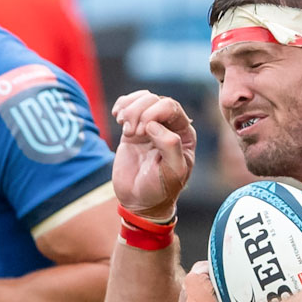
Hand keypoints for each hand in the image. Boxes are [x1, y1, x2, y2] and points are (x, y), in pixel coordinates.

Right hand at [111, 90, 196, 219]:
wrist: (139, 202)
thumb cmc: (161, 189)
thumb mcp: (173, 172)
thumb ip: (170, 147)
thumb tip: (153, 125)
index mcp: (184, 134)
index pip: (171, 107)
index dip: (153, 112)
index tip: (142, 132)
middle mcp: (169, 126)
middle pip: (154, 100)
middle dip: (139, 111)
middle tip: (131, 133)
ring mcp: (150, 126)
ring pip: (141, 99)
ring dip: (129, 109)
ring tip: (124, 128)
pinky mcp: (133, 129)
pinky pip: (128, 105)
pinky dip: (121, 106)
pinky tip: (117, 118)